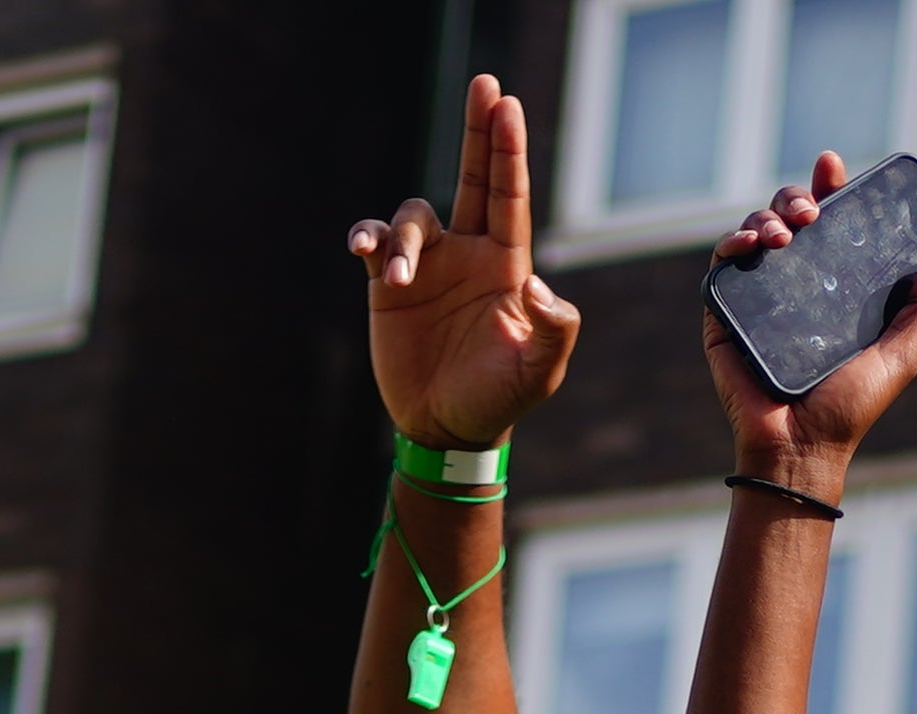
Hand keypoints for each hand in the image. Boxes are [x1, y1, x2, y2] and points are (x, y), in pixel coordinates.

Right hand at [347, 75, 579, 451]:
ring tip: (398, 278)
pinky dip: (368, 237)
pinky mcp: (388, 283)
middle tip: (485, 82)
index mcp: (506, 265)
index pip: (510, 196)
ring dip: (402, 239)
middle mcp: (468, 254)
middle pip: (473, 176)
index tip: (507, 107)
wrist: (445, 428)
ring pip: (414, 218)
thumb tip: (536, 285)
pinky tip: (364, 248)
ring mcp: (428, 265)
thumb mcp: (537, 372)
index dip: (509, 152)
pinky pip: (375, 242)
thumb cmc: (496, 399)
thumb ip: (552, 330)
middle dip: (478, 130)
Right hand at [699, 155, 916, 501]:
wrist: (801, 448)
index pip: (830, 226)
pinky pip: (721, 265)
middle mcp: (795, 286)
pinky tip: (751, 244)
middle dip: (796, 198)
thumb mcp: (901, 355)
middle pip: (789, 217)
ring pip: (754, 230)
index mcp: (834, 288)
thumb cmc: (850, 409)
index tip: (834, 168)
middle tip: (811, 213)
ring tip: (785, 233)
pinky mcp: (724, 315)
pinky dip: (731, 243)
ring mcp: (758, 298)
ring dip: (765, 216)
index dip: (831, 190)